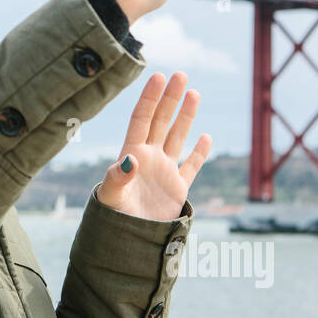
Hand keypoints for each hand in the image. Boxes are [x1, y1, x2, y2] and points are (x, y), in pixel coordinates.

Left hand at [95, 71, 212, 221]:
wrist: (129, 242)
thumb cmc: (114, 218)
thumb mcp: (111, 196)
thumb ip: (117, 177)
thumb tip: (130, 160)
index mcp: (132, 155)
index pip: (142, 119)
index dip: (150, 98)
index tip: (159, 76)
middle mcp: (148, 159)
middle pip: (161, 122)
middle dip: (170, 99)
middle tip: (181, 75)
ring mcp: (163, 172)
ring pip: (176, 138)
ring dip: (185, 117)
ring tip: (194, 93)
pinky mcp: (176, 189)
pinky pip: (190, 167)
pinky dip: (199, 153)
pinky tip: (206, 137)